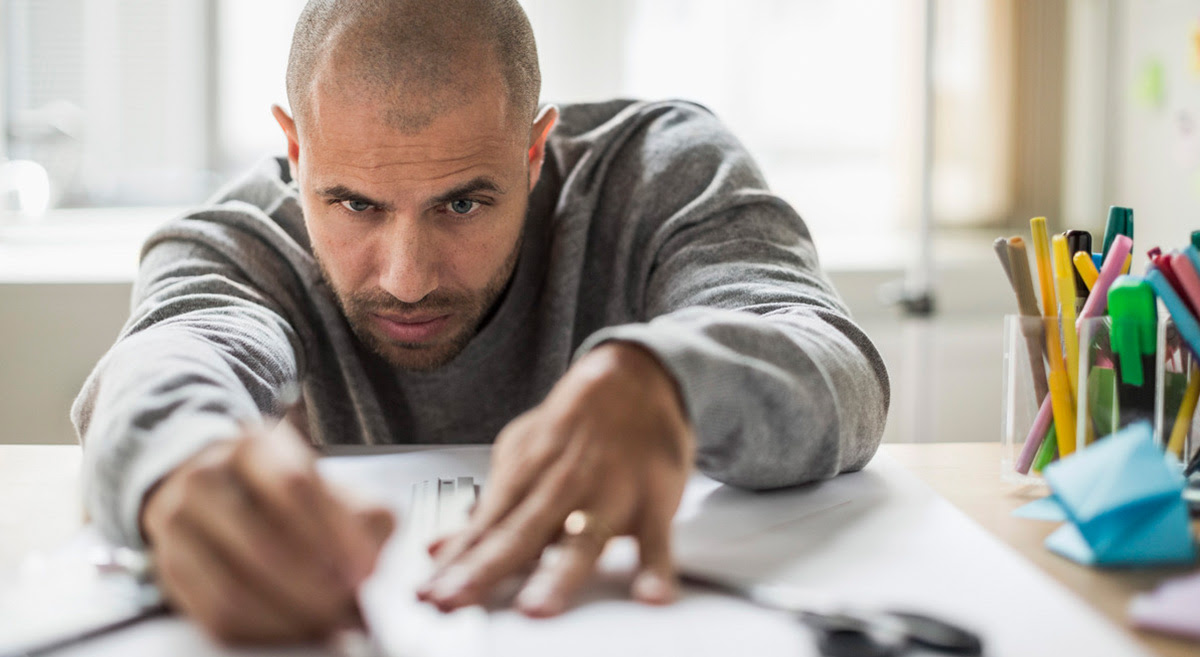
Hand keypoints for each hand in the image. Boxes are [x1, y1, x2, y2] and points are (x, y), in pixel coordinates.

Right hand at [141, 417, 395, 643]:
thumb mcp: (328, 486)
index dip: (335, 535)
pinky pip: (214, 614)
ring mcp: (178, 524)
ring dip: (289, 615)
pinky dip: (263, 631)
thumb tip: (371, 562)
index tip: (365, 572)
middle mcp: (207, 477)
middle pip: (261, 543)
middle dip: (314, 586)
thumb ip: (362, 516)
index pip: (295, 487)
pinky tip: (295, 630)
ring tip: (327, 623)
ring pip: (233, 587)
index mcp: (255, 446)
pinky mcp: (169, 568)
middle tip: (348, 608)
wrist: (215, 490)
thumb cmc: (285, 494)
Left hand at [418, 342, 694, 615]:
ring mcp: (609, 495)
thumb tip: (440, 548)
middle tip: (456, 601)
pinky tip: (651, 595)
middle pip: (519, 536)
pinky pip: (657, 540)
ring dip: (558, 576)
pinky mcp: (654, 501)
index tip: (430, 594)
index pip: (484, 527)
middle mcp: (562, 488)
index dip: (455, 563)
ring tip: (537, 609)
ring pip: (582, 541)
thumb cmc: (574, 425)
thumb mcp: (520, 454)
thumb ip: (486, 506)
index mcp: (527, 477)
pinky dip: (656, 568)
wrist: (633, 378)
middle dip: (484, 571)